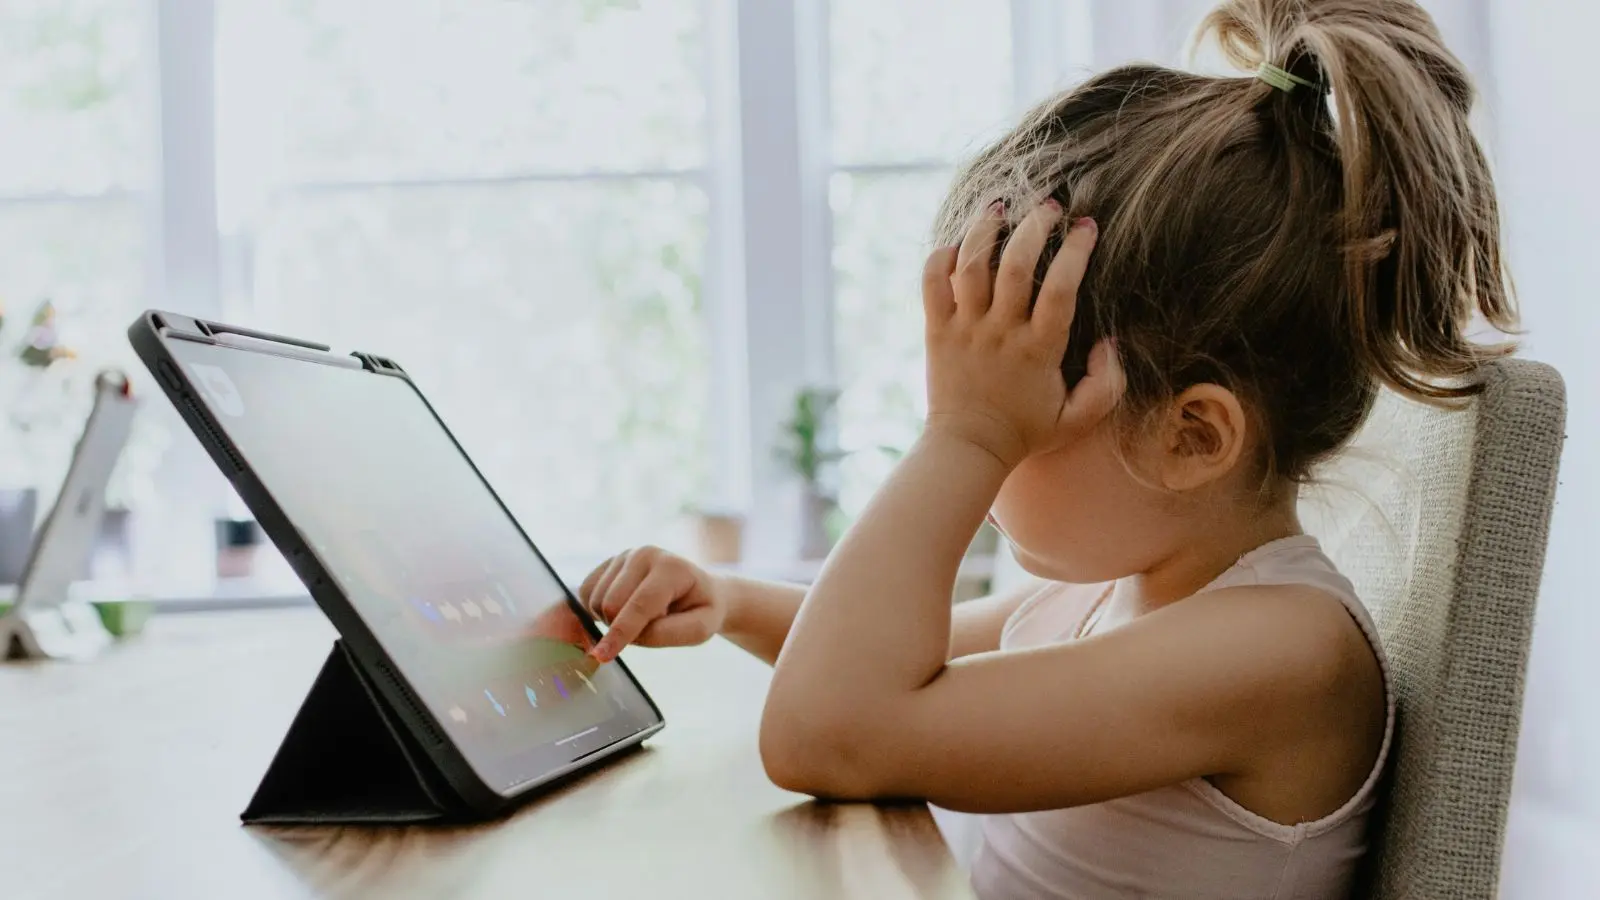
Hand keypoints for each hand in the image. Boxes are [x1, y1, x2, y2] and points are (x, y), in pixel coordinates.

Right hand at [578, 546, 726, 661]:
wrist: (697, 589)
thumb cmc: (700, 610)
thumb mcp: (700, 628)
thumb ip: (666, 633)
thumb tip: (628, 636)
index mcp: (671, 568)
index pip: (640, 605)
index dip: (621, 632)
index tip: (602, 656)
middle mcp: (644, 554)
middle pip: (611, 603)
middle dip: (621, 627)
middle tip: (649, 626)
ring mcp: (624, 556)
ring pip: (595, 600)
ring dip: (611, 620)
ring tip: (640, 616)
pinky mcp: (608, 563)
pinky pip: (586, 593)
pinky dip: (597, 611)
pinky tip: (621, 611)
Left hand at [921, 200, 1121, 468]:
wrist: (968, 448)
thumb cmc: (1027, 432)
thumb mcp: (1079, 418)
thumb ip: (1107, 383)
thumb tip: (1110, 343)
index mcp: (1039, 350)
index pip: (1061, 288)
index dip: (1076, 251)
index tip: (1086, 227)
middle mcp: (1000, 333)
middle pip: (1015, 265)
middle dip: (1034, 226)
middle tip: (1049, 206)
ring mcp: (965, 329)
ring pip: (970, 266)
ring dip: (984, 230)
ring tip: (999, 208)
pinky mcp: (936, 331)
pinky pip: (931, 283)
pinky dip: (939, 258)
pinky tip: (956, 245)